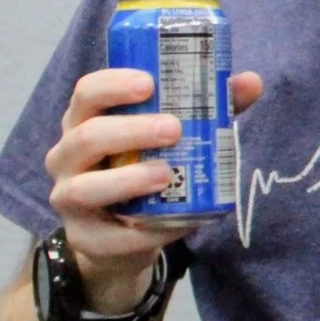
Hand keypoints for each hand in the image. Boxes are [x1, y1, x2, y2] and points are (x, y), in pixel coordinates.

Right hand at [45, 67, 263, 312]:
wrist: (125, 235)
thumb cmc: (145, 168)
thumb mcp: (172, 137)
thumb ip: (209, 109)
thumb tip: (251, 81)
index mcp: (86, 120)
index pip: (87, 93)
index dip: (114, 85)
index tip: (149, 82)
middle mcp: (67, 156)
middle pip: (87, 137)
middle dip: (130, 131)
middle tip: (174, 128)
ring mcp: (69, 198)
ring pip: (86, 188)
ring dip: (128, 180)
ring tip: (167, 175)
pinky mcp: (84, 238)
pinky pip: (111, 237)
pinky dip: (146, 231)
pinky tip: (176, 224)